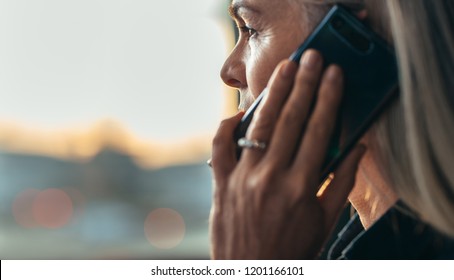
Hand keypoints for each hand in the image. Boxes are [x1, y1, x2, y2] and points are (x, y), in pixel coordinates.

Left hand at [210, 50, 365, 258]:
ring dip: (274, 93)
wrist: (251, 275)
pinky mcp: (221, 184)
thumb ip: (341, 185)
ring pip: (259, 126)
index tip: (334, 75)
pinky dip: (228, 126)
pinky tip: (240, 111)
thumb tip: (358, 150)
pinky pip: (220, 147)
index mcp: (302, 188)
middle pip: (291, 120)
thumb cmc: (291, 251)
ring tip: (285, 69)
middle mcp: (271, 178)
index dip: (329, 99)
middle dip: (304, 84)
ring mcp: (243, 178)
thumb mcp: (323, 223)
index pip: (319, 132)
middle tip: (312, 57)